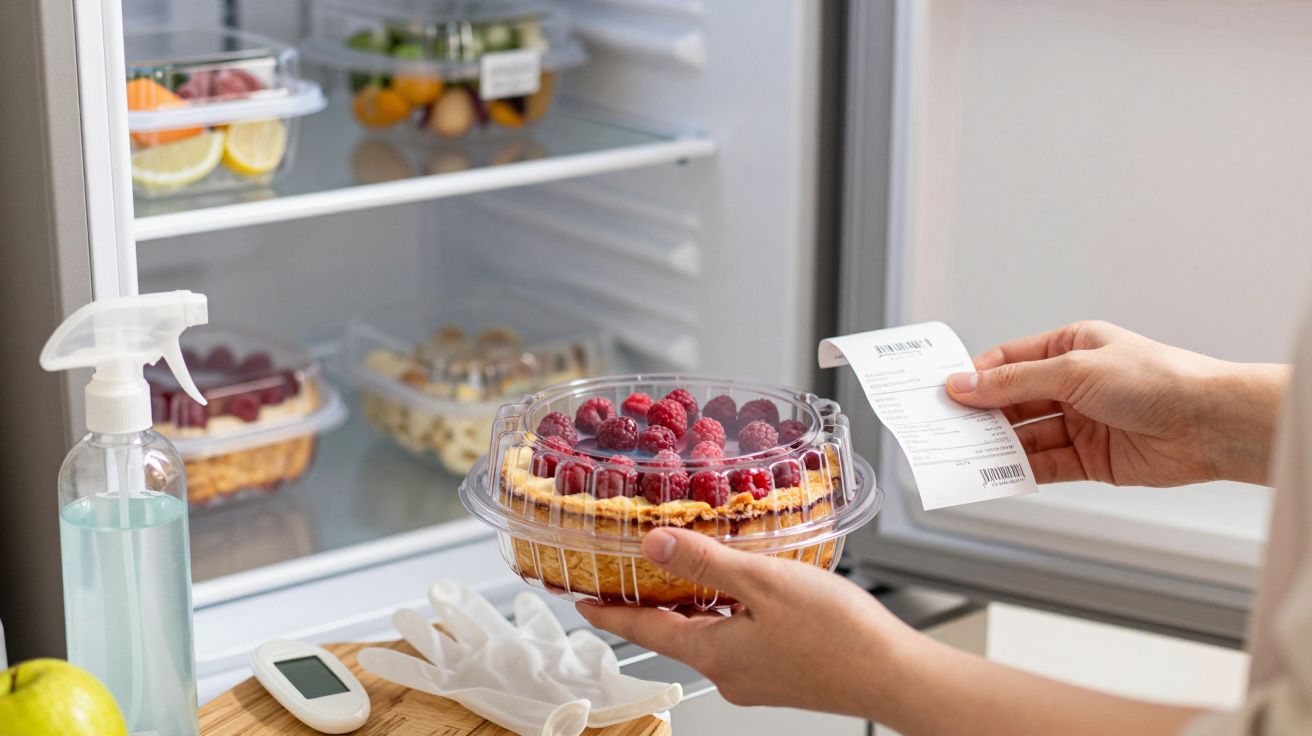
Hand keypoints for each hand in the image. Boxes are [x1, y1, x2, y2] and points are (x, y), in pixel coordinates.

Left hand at [576, 528, 909, 716]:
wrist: (894, 674)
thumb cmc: (838, 633)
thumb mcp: (763, 582)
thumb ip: (704, 562)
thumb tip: (652, 545)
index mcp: (714, 653)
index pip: (644, 630)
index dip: (609, 613)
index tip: (581, 603)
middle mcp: (729, 672)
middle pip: (674, 632)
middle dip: (651, 603)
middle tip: (630, 572)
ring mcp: (755, 677)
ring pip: (708, 634)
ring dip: (693, 604)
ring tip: (685, 568)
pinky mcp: (781, 674)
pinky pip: (738, 639)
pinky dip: (727, 612)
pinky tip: (744, 590)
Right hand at [946, 320, 1287, 486]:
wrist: (1209, 423)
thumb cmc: (1156, 379)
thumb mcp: (1074, 370)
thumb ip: (1015, 381)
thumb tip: (965, 384)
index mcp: (1070, 348)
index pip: (1009, 361)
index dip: (976, 376)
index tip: (944, 392)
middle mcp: (1073, 384)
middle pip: (1013, 400)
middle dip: (981, 413)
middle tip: (945, 426)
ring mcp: (1081, 422)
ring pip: (1025, 435)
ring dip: (996, 444)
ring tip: (964, 452)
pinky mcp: (1090, 459)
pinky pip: (1045, 464)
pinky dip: (1020, 470)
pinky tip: (998, 473)